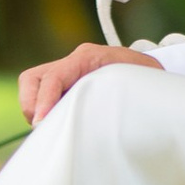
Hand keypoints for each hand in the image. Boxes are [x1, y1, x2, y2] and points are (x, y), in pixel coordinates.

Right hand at [17, 39, 163, 124]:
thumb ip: (117, 94)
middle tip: (42, 127)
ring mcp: (66, 73)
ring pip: (33, 87)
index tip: (41, 123)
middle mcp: (73, 62)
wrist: (153, 70)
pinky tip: (61, 125)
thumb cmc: (146, 77)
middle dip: (31, 105)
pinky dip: (45, 112)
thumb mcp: (137, 82)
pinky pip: (43, 96)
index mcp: (88, 57)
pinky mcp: (65, 85)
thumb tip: (95, 119)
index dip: (43, 101)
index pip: (54, 77)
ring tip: (52, 127)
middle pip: (32, 79)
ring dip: (35, 110)